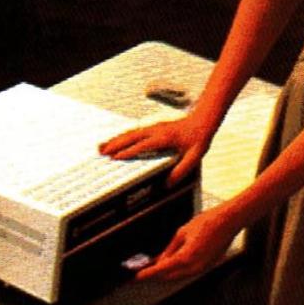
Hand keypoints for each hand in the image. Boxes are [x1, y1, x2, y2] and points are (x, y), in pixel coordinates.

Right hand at [98, 113, 212, 183]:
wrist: (203, 120)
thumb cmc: (199, 138)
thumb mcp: (195, 157)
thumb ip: (181, 171)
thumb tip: (166, 185)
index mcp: (164, 138)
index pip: (142, 145)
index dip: (128, 152)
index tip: (115, 158)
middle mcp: (156, 130)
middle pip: (131, 137)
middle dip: (115, 145)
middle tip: (101, 154)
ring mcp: (154, 127)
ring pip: (130, 133)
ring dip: (115, 140)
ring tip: (101, 147)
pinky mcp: (153, 127)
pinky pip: (134, 131)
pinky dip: (122, 136)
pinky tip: (114, 141)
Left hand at [131, 202, 241, 281]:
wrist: (229, 221)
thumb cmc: (210, 222)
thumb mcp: (182, 232)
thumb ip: (169, 249)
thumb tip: (160, 260)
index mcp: (186, 257)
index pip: (161, 270)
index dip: (147, 274)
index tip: (136, 277)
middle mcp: (194, 266)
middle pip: (168, 277)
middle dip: (155, 275)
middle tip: (143, 272)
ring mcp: (202, 268)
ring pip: (178, 276)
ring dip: (166, 274)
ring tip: (155, 268)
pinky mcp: (207, 266)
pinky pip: (188, 273)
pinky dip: (178, 271)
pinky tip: (172, 265)